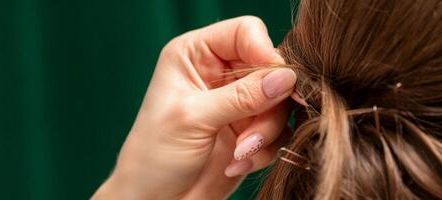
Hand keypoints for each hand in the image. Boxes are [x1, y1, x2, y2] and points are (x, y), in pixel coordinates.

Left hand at [93, 16, 295, 198]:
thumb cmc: (154, 155)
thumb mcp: (193, 118)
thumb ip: (242, 96)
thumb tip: (286, 77)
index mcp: (196, 54)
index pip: (245, 32)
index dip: (264, 52)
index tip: (275, 82)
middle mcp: (219, 73)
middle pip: (269, 68)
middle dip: (267, 105)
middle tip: (250, 136)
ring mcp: (237, 103)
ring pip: (280, 102)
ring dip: (265, 132)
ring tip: (241, 153)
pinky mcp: (250, 130)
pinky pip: (278, 130)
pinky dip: (265, 149)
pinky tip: (238, 163)